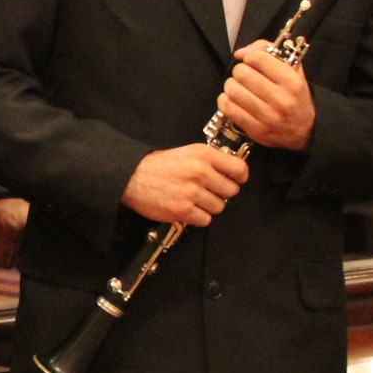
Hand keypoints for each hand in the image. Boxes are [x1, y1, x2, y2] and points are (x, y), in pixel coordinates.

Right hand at [121, 144, 248, 227]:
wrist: (133, 177)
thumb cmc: (160, 165)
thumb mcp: (188, 152)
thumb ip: (211, 160)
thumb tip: (233, 173)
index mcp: (203, 155)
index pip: (239, 169)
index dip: (239, 177)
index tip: (235, 180)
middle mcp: (200, 172)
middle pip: (231, 191)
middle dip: (221, 193)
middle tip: (207, 191)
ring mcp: (192, 192)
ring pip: (219, 207)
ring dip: (208, 206)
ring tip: (193, 199)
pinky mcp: (183, 210)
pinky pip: (205, 220)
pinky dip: (198, 217)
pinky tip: (187, 208)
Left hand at [218, 42, 314, 151]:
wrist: (305, 129)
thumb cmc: (295, 95)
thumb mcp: (292, 69)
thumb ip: (268, 51)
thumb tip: (240, 53)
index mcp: (292, 82)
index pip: (258, 59)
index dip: (250, 57)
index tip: (251, 62)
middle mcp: (281, 100)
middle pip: (242, 74)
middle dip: (240, 71)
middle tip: (244, 75)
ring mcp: (268, 117)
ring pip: (233, 90)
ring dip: (231, 85)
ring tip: (238, 87)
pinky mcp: (256, 130)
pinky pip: (228, 108)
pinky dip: (225, 100)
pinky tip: (233, 99)